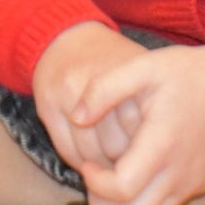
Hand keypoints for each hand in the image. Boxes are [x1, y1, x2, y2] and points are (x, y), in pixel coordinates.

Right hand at [31, 23, 149, 173]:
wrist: (66, 37)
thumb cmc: (111, 61)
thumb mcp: (139, 73)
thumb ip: (151, 108)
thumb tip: (157, 158)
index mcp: (125, 75)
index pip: (140, 133)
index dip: (145, 150)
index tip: (146, 151)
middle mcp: (95, 84)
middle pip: (114, 147)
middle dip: (123, 162)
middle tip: (128, 162)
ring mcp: (68, 95)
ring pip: (88, 155)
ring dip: (100, 167)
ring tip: (109, 164)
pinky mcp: (46, 106)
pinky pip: (66, 151)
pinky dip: (79, 163)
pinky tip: (88, 159)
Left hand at [68, 38, 204, 204]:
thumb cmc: (187, 72)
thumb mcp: (142, 67)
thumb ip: (103, 90)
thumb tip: (76, 117)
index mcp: (163, 144)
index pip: (122, 189)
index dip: (95, 183)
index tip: (87, 163)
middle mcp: (180, 172)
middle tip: (91, 180)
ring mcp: (192, 183)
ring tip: (106, 181)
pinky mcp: (199, 185)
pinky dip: (140, 203)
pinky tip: (131, 175)